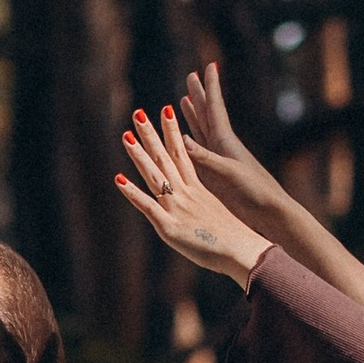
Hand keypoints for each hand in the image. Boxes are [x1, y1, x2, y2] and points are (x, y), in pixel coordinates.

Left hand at [116, 100, 272, 288]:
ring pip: (155, 176)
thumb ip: (202, 204)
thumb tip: (197, 203)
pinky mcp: (170, 227)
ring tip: (126, 136)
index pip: (182, 154)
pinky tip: (119, 179)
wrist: (244, 251)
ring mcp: (177, 209)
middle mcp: (186, 194)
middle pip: (165, 158)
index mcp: (197, 190)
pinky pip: (148, 207)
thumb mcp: (216, 214)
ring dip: (139, 155)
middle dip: (151, 135)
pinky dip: (133, 193)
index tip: (166, 111)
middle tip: (138, 113)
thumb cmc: (233, 239)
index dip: (172, 132)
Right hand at [175, 60, 294, 226]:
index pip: (215, 108)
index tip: (210, 65)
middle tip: (191, 75)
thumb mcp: (230, 174)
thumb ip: (208, 159)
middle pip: (206, 114)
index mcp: (226, 141)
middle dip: (199, 95)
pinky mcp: (215, 174)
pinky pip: (198, 150)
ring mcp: (218, 159)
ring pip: (202, 130)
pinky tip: (184, 137)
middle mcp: (222, 146)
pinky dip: (189, 139)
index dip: (211, 87)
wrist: (268, 212)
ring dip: (193, 114)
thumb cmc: (255, 192)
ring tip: (185, 98)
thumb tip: (184, 141)